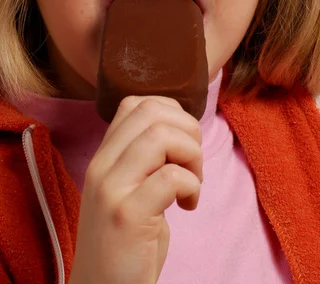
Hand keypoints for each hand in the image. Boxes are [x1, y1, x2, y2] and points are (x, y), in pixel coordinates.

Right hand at [68, 95, 202, 283]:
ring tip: (193, 183)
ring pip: (161, 136)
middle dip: (188, 129)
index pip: (136, 103)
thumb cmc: (126, 240)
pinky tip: (188, 205)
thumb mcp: (129, 188)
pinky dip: (192, 186)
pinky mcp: (127, 216)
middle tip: (192, 163)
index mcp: (104, 156)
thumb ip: (143, 156)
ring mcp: (111, 189)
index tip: (182, 143)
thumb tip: (182, 126)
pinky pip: (171, 177)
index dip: (172, 113)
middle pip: (152, 111)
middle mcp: (101, 165)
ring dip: (192, 156)